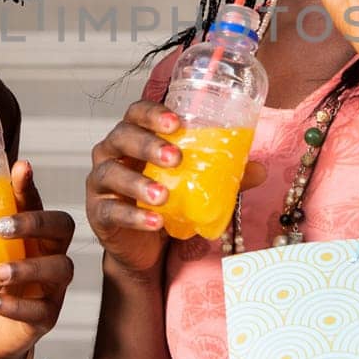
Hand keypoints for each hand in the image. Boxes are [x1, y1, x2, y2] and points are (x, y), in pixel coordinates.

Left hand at [0, 160, 75, 358]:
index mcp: (29, 235)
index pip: (35, 202)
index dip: (29, 185)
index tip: (19, 167)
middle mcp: (48, 254)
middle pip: (62, 226)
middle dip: (36, 222)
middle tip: (2, 227)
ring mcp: (52, 286)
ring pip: (59, 268)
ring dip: (27, 268)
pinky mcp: (47, 316)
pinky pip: (39, 309)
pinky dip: (12, 305)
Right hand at [86, 99, 265, 275]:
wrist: (144, 245)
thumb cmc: (167, 201)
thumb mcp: (196, 185)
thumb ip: (224, 175)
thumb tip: (261, 169)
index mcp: (135, 136)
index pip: (136, 112)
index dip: (153, 112)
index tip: (176, 121)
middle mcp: (112, 153)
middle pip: (121, 137)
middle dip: (148, 144)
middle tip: (176, 157)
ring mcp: (101, 183)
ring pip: (111, 173)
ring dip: (138, 183)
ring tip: (164, 196)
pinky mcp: (98, 213)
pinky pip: (111, 210)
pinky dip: (134, 216)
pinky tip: (155, 222)